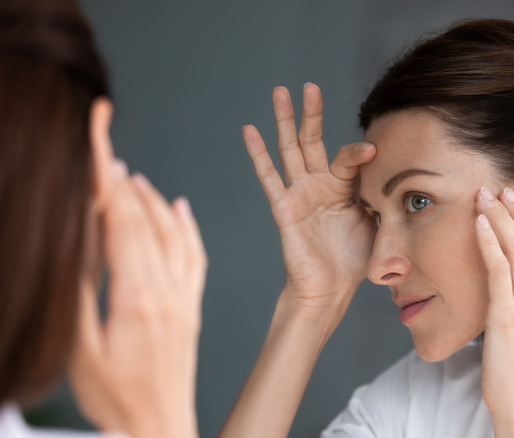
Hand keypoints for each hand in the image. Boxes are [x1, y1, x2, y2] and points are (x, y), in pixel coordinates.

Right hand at [69, 161, 206, 437]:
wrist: (160, 427)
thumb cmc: (116, 398)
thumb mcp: (81, 351)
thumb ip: (78, 296)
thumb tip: (74, 247)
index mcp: (136, 298)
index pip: (121, 226)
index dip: (108, 185)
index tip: (99, 152)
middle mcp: (166, 292)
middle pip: (146, 223)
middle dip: (124, 183)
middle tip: (108, 153)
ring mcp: (183, 298)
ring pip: (174, 235)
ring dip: (154, 201)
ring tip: (134, 177)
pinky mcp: (191, 308)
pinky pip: (196, 258)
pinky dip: (188, 228)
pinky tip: (181, 209)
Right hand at [243, 83, 375, 325]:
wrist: (330, 289)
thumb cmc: (354, 260)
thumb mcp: (378, 224)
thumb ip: (385, 200)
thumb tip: (409, 186)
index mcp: (344, 187)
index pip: (349, 158)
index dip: (359, 153)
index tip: (374, 150)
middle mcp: (320, 184)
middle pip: (313, 140)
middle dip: (311, 113)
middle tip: (309, 86)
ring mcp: (300, 193)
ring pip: (289, 149)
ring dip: (285, 120)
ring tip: (280, 91)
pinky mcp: (284, 207)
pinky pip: (269, 177)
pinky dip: (258, 154)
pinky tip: (249, 130)